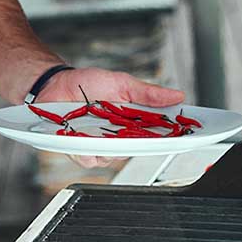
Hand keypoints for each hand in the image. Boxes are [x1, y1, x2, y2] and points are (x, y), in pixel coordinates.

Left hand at [38, 67, 185, 169]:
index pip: (157, 134)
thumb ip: (147, 93)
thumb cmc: (87, 84)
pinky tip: (83, 139)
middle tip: (141, 133)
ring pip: (113, 158)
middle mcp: (117, 137)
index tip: (186, 135)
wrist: (55, 84)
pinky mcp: (79, 150)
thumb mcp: (121, 83)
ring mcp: (98, 145)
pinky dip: (87, 150)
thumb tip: (177, 95)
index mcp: (132, 122)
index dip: (173, 137)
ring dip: (110, 146)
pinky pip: (88, 158)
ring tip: (104, 130)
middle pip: (137, 150)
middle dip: (141, 144)